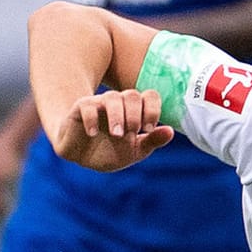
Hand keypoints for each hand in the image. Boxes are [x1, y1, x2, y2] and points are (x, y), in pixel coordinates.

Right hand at [49, 89, 173, 173]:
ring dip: (117, 116)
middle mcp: (119, 103)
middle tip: (131, 133)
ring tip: (116, 134)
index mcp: (135, 110)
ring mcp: (99, 103)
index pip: (150, 96)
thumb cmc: (109, 151)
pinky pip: (87, 105)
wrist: (81, 156)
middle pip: (132, 95)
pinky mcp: (81, 108)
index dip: (153, 110)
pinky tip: (92, 134)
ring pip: (112, 97)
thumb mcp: (134, 151)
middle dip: (135, 115)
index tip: (147, 129)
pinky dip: (92, 119)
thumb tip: (171, 132)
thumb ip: (152, 141)